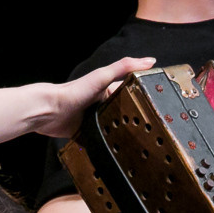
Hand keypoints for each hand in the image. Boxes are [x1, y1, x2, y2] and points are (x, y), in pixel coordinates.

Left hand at [34, 55, 156, 138]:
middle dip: (138, 120)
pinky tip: (120, 151)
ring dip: (124, 134)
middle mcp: (104, 105)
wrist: (49, 111)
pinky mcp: (89, 134)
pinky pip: (103, 142)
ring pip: (116, 128)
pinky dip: (110, 147)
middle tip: (156, 129)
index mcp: (109, 90)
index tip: (163, 103)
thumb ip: (124, 67)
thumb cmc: (74, 91)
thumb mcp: (102, 77)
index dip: (145, 96)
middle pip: (126, 112)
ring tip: (143, 144)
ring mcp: (96, 121)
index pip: (132, 92)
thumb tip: (150, 60)